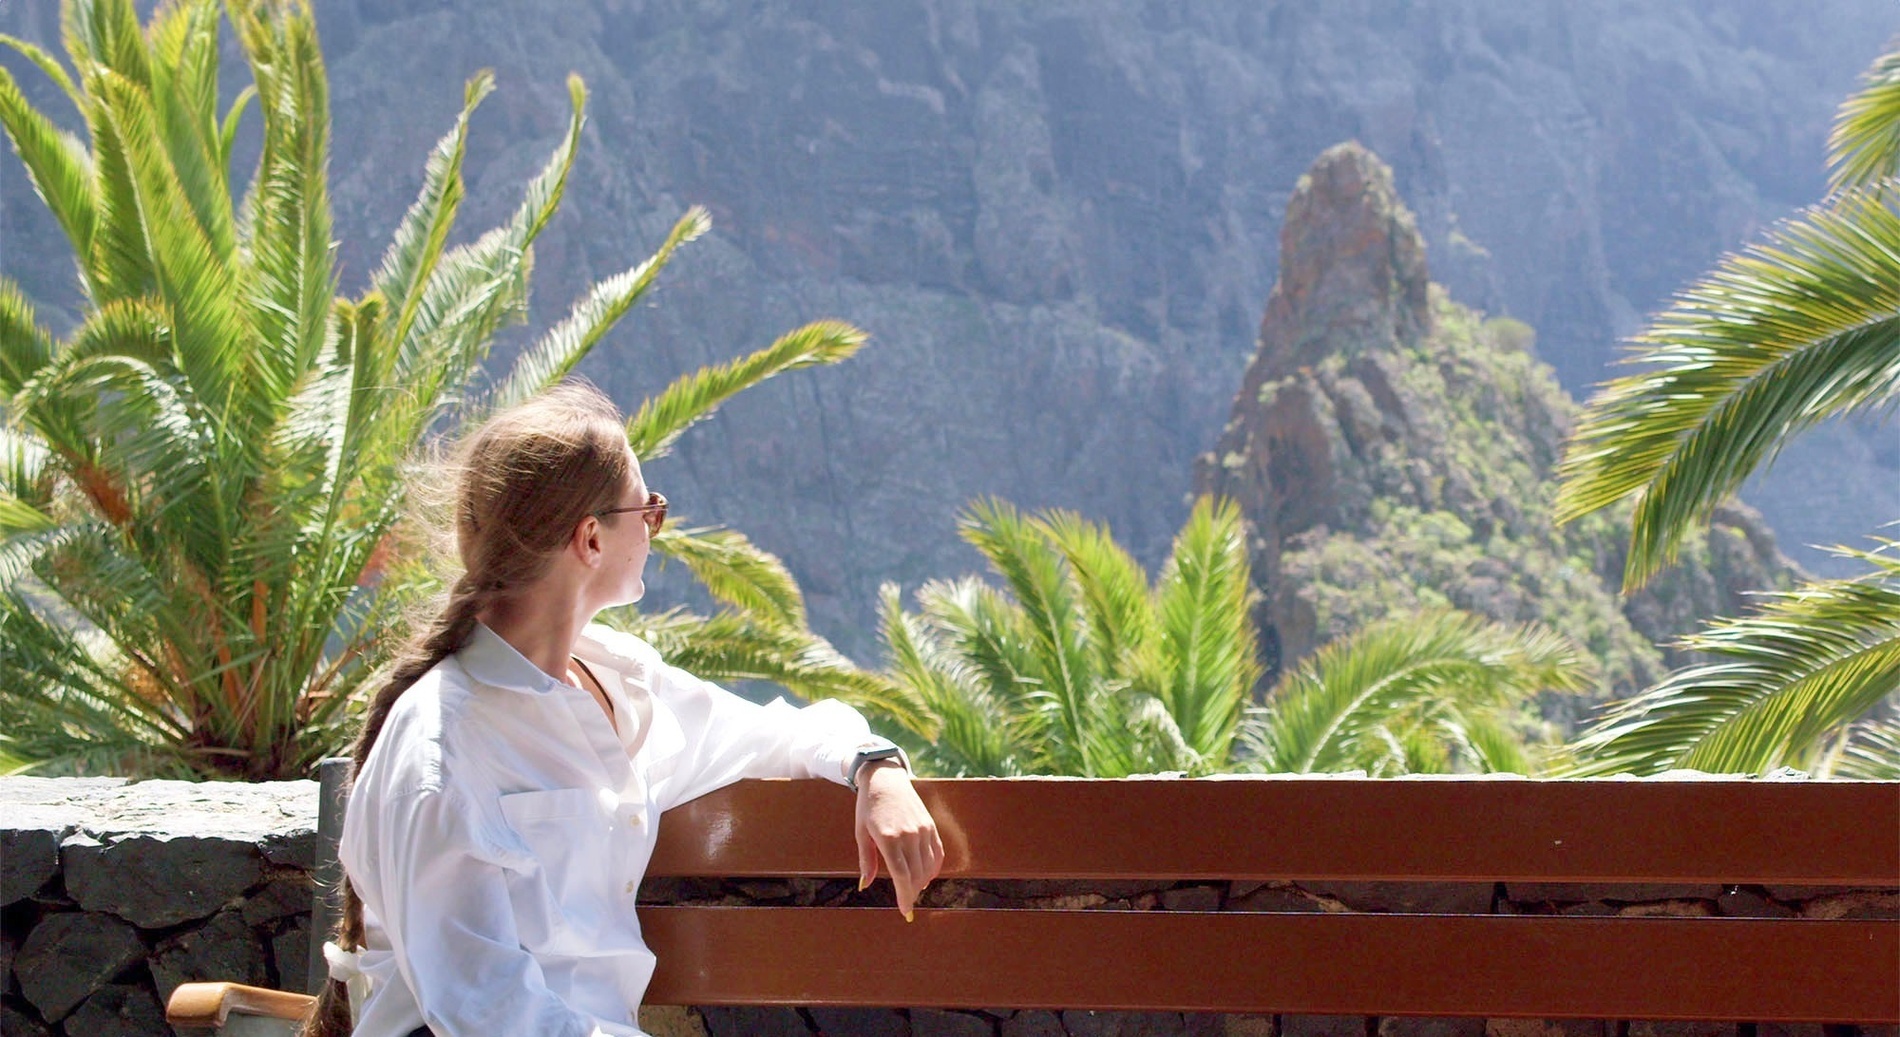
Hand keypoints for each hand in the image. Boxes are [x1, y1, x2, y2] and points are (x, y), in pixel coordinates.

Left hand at [854, 761, 942, 920]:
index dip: (904, 896)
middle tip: (907, 903)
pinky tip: (926, 876)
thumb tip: (865, 885)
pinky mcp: (930, 826)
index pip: (901, 876)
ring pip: (928, 867)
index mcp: (889, 838)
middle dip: (912, 893)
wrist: (885, 778)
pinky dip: (933, 868)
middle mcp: (909, 835)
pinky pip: (937, 853)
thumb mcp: (862, 833)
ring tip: (913, 889)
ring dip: (922, 882)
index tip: (905, 910)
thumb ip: (866, 860)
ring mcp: (923, 830)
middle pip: (916, 875)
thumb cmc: (868, 806)